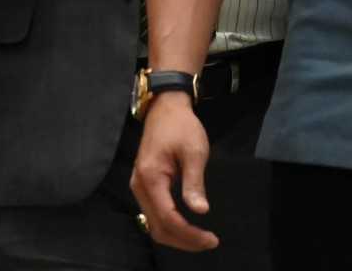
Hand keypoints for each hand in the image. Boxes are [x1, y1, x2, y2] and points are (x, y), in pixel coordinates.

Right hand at [130, 94, 217, 251]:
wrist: (165, 108)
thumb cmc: (181, 127)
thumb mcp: (194, 152)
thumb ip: (194, 183)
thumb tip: (201, 211)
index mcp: (151, 177)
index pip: (168, 217)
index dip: (189, 234)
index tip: (212, 238)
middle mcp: (139, 185)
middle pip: (158, 227)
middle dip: (184, 241)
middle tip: (209, 241)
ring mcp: (139, 186)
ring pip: (154, 224)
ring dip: (177, 236)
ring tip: (201, 237)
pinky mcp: (144, 186)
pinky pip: (154, 215)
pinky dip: (171, 226)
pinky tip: (188, 226)